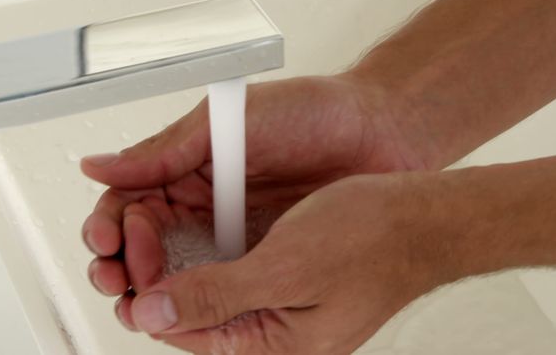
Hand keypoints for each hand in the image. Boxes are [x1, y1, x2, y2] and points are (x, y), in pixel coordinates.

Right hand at [79, 75, 437, 317]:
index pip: (129, 205)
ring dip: (154, 292)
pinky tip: (190, 309)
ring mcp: (235, 238)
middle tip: (118, 278)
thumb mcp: (231, 121)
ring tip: (142, 302)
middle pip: (142, 248)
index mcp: (188, 168)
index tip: (109, 243)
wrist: (385, 131)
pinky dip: (202, 303)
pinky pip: (224, 290)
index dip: (111, 227)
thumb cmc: (315, 112)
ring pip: (177, 276)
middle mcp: (205, 207)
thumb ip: (165, 150)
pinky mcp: (266, 261)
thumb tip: (97, 166)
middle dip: (121, 266)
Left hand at [127, 172, 454, 354]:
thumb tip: (152, 315)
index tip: (128, 243)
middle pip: (189, 312)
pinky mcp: (287, 278)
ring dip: (176, 254)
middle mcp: (273, 334)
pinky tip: (198, 215)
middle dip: (153, 272)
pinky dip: (208, 242)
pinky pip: (233, 267)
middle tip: (136, 225)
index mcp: (272, 348)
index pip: (181, 331)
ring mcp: (280, 306)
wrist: (427, 215)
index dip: (145, 288)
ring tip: (156, 216)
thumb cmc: (373, 239)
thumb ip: (215, 295)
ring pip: (206, 286)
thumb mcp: (284, 267)